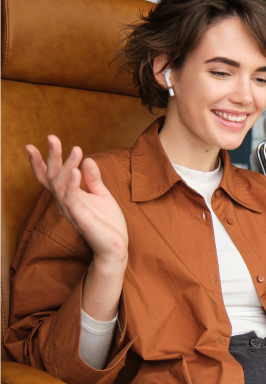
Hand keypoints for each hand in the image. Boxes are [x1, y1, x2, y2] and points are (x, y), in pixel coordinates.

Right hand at [26, 136, 128, 264]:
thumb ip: (93, 178)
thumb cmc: (108, 223)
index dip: (39, 162)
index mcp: (68, 196)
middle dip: (52, 156)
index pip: (49, 177)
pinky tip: (76, 171)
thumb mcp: (102, 195)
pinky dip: (72, 185)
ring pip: (60, 185)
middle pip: (52, 176)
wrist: (116, 246)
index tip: (30, 145)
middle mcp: (64, 203)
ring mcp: (71, 211)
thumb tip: (87, 159)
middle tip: (52, 137)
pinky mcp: (81, 219)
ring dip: (66, 166)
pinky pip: (72, 200)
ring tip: (75, 150)